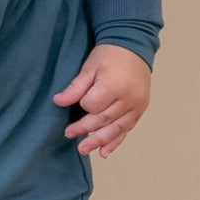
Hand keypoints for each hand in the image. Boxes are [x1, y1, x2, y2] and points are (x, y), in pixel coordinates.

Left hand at [53, 44, 152, 159]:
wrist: (133, 46)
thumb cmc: (110, 55)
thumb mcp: (89, 67)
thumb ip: (75, 87)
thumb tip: (58, 101)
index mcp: (115, 85)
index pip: (93, 105)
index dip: (83, 106)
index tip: (77, 103)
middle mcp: (128, 98)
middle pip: (103, 119)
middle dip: (85, 129)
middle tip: (69, 134)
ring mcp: (137, 105)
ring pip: (116, 128)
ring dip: (99, 141)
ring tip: (84, 150)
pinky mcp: (140, 109)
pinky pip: (127, 128)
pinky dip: (115, 141)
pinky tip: (104, 152)